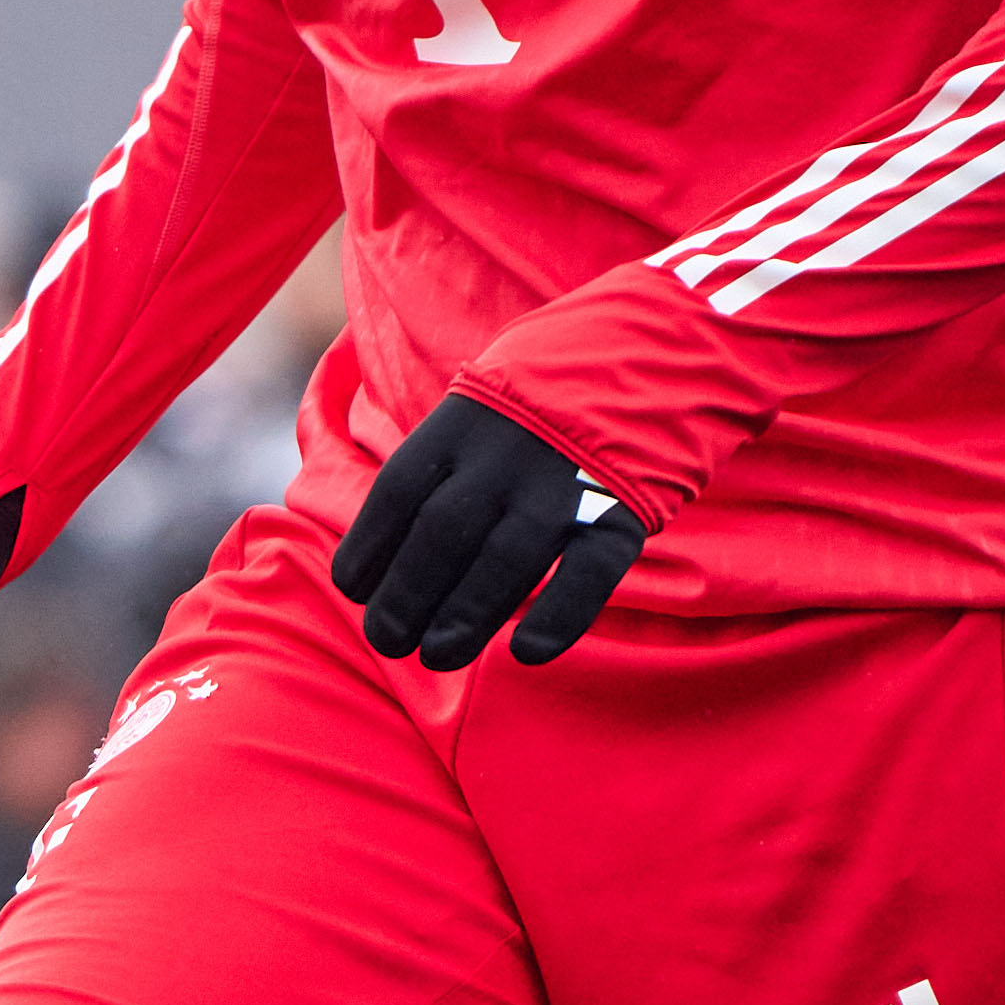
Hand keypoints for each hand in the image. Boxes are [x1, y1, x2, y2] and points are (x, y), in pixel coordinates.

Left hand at [331, 394, 651, 667]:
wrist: (649, 348)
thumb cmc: (543, 402)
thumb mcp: (481, 406)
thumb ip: (441, 466)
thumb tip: (388, 553)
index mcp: (460, 424)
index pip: (397, 494)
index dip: (369, 549)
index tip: (355, 592)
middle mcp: (504, 453)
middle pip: (441, 535)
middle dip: (406, 596)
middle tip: (391, 640)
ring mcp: (563, 481)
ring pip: (503, 561)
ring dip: (464, 616)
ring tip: (439, 655)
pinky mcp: (622, 508)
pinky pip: (587, 572)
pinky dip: (559, 616)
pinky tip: (528, 653)